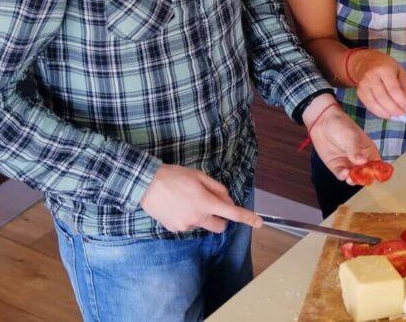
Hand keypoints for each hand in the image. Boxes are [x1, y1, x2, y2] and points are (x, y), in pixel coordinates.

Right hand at [140, 164, 261, 232]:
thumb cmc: (174, 176)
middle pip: (220, 227)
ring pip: (203, 225)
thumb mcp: (199, 176)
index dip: (247, 218)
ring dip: (202, 217)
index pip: (232, 213)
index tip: (259, 223)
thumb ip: (217, 189)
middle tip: (212, 205)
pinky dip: (189, 218)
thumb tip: (227, 200)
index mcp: (206, 203)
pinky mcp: (175, 229)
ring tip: (187, 201)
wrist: (146, 185)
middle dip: (221, 219)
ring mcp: (186, 226)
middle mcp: (198, 218)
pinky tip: (178, 206)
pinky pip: (189, 226)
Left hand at [304, 94, 381, 182]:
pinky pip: (342, 175)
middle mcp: (360, 160)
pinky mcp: (337, 167)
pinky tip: (343, 173)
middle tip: (361, 178)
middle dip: (364, 178)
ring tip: (351, 178)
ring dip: (353, 180)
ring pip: (354, 177)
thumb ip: (355, 149)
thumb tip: (363, 161)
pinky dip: (343, 176)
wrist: (321, 122)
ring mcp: (348, 165)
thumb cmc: (341, 124)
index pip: (378, 165)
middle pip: (366, 174)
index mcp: (369, 151)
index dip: (378, 171)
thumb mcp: (350, 135)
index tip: (375, 175)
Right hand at [347, 49, 405, 119]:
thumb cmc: (386, 66)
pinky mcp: (359, 92)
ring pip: (375, 104)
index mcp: (384, 69)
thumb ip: (405, 88)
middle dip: (396, 111)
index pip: (393, 89)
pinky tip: (389, 116)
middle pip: (383, 98)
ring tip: (399, 119)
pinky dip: (380, 113)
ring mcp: (363, 85)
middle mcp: (371, 77)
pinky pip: (369, 106)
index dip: (402, 102)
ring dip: (388, 114)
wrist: (365, 62)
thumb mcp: (399, 72)